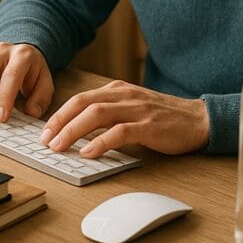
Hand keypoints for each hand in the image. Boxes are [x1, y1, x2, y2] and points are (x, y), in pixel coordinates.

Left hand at [40, 80, 209, 157]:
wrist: (198, 119)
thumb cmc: (163, 117)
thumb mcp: (132, 107)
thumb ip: (109, 113)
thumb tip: (78, 131)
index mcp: (117, 90)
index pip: (80, 98)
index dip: (59, 114)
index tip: (45, 131)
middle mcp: (124, 95)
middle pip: (83, 103)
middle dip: (60, 121)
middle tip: (44, 140)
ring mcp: (136, 109)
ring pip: (96, 115)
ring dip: (73, 131)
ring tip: (59, 147)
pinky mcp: (148, 125)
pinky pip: (119, 131)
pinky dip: (100, 142)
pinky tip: (88, 153)